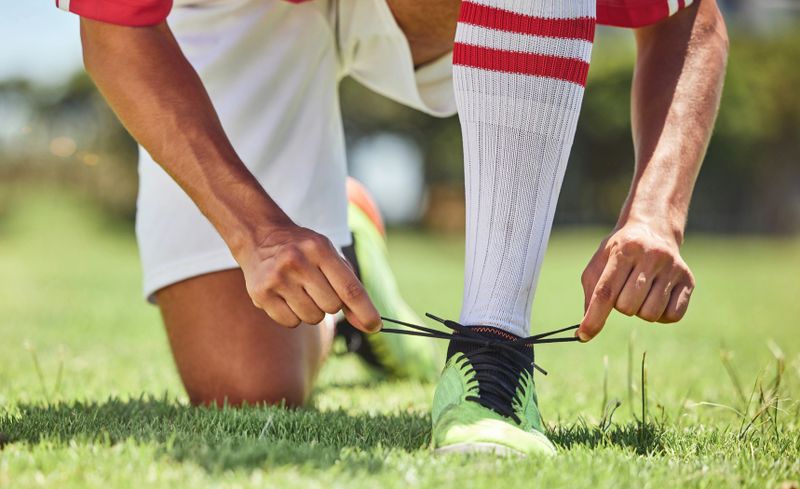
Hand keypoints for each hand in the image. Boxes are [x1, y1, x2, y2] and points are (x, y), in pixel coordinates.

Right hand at [240, 225, 380, 331]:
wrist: (260, 237)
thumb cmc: (303, 250)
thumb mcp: (328, 255)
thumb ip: (350, 286)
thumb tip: (368, 325)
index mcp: (320, 248)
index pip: (350, 288)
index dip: (365, 311)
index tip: (375, 326)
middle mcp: (297, 261)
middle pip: (332, 307)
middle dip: (329, 303)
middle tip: (316, 286)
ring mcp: (277, 278)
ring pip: (312, 318)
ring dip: (311, 310)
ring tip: (299, 290)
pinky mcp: (260, 294)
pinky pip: (291, 323)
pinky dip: (293, 316)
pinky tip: (285, 296)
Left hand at [577, 220, 694, 341]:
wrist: (653, 230)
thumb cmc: (620, 251)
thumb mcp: (600, 262)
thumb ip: (591, 293)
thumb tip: (586, 330)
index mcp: (624, 250)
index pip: (606, 292)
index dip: (595, 317)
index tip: (583, 336)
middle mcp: (651, 256)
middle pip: (627, 307)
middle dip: (621, 306)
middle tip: (625, 288)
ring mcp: (673, 268)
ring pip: (650, 314)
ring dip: (640, 311)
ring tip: (641, 292)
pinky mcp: (688, 280)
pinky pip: (672, 316)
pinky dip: (661, 315)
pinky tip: (657, 298)